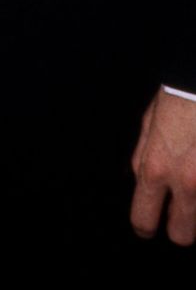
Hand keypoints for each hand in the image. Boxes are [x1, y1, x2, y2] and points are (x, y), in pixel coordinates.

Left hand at [131, 89, 195, 244]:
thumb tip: (143, 181)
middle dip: (180, 227)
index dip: (146, 225)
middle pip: (182, 236)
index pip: (143, 219)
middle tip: (181, 211)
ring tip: (191, 172)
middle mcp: (185, 183)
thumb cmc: (178, 98)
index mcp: (155, 168)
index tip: (151, 223)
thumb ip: (144, 158)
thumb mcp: (149, 125)